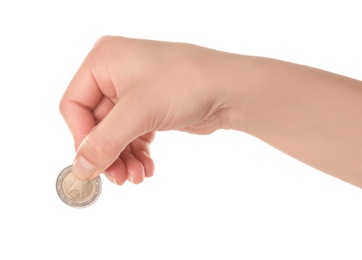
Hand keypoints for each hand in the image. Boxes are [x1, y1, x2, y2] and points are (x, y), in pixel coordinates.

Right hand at [60, 36, 238, 183]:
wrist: (229, 89)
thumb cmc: (185, 83)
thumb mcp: (138, 112)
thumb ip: (104, 142)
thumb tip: (81, 169)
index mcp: (104, 61)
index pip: (74, 106)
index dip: (82, 138)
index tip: (94, 164)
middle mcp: (115, 74)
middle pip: (96, 125)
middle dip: (108, 154)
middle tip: (119, 178)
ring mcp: (134, 93)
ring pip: (115, 134)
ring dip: (124, 158)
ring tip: (137, 176)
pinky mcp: (150, 108)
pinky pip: (133, 135)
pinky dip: (137, 153)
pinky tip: (147, 168)